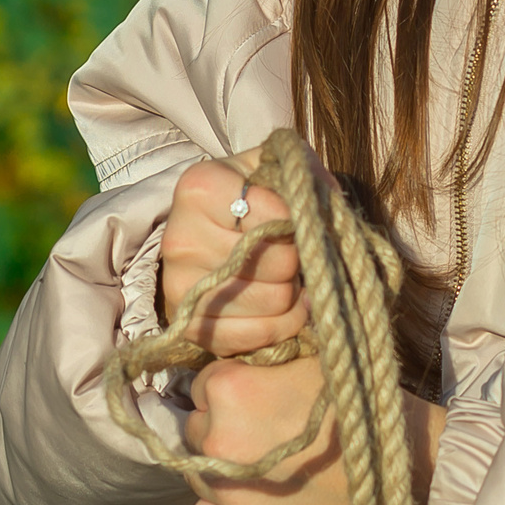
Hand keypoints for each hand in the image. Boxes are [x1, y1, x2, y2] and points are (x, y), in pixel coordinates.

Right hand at [160, 154, 305, 357]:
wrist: (206, 231)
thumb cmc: (251, 194)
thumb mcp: (275, 166)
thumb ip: (305, 175)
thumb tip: (323, 212)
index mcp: (200, 188)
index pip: (277, 215)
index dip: (301, 223)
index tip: (297, 222)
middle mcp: (180, 238)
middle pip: (278, 263)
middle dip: (299, 261)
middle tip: (296, 255)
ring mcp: (180, 287)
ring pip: (273, 302)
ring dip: (295, 295)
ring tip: (290, 278)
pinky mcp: (188, 327)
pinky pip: (254, 338)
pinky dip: (280, 326)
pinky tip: (283, 308)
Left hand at [184, 358, 452, 504]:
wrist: (402, 467)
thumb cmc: (358, 405)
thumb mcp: (309, 359)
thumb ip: (263, 358)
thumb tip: (236, 334)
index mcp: (231, 388)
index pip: (202, 386)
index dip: (230, 392)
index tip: (257, 402)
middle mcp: (217, 438)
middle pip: (195, 431)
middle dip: (222, 430)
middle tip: (265, 436)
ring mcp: (226, 489)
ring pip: (197, 474)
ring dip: (221, 470)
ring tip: (267, 468)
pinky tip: (258, 498)